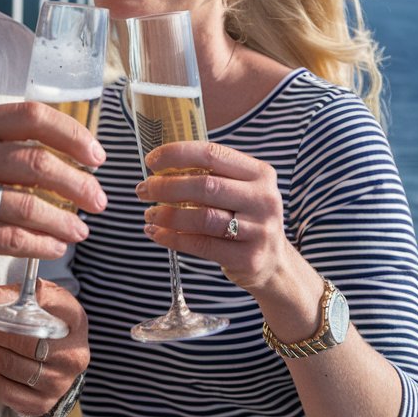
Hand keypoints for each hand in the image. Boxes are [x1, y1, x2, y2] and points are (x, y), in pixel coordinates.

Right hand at [0, 102, 106, 283]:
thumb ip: (0, 141)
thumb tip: (66, 147)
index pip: (31, 117)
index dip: (72, 135)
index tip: (97, 156)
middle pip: (37, 163)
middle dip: (78, 183)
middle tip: (99, 200)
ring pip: (30, 205)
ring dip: (65, 220)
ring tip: (81, 230)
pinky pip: (12, 238)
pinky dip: (42, 244)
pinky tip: (55, 248)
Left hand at [0, 280, 88, 416]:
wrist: (62, 356)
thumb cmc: (48, 320)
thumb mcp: (37, 298)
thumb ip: (9, 293)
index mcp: (75, 322)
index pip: (40, 314)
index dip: (4, 310)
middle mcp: (72, 356)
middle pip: (22, 344)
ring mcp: (59, 383)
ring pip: (10, 368)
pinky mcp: (42, 404)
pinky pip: (6, 393)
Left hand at [137, 140, 300, 293]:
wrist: (273, 262)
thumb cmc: (245, 218)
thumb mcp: (240, 189)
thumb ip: (211, 175)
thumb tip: (160, 167)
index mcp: (260, 173)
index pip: (212, 154)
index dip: (177, 154)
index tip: (151, 161)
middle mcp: (263, 198)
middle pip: (205, 186)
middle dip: (166, 186)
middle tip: (143, 190)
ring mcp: (259, 229)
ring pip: (202, 218)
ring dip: (167, 214)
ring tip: (149, 214)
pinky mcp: (248, 257)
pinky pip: (201, 245)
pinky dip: (173, 238)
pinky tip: (158, 233)